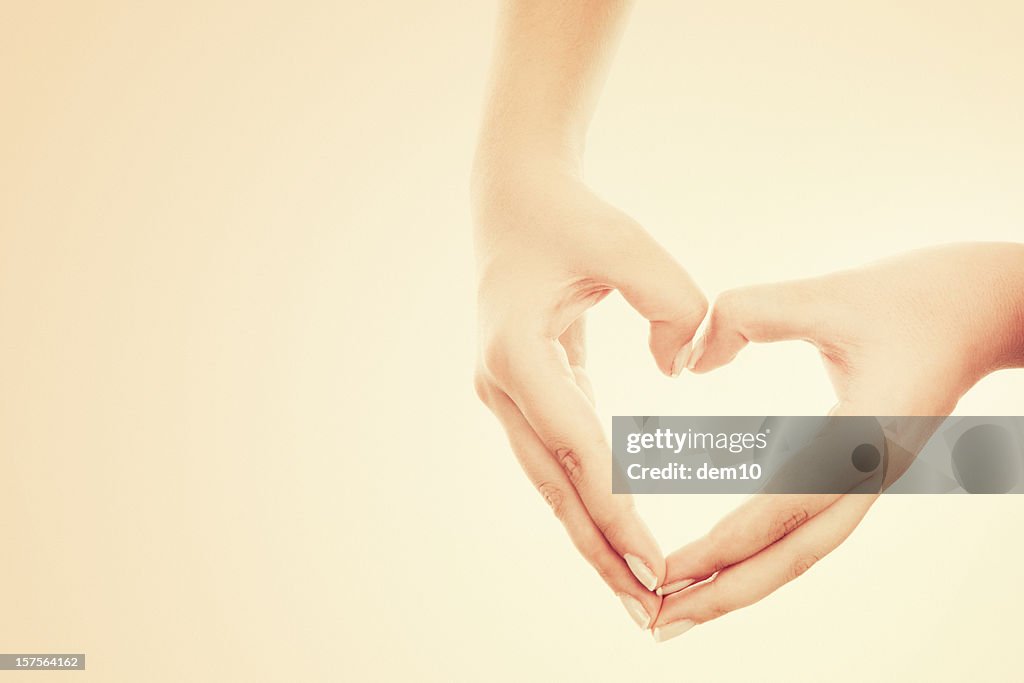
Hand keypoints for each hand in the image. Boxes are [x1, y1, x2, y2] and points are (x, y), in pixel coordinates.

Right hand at [473, 159, 706, 627]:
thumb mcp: (626, 244)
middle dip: (602, 548)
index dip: (617, 505)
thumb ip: (672, 303)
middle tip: (647, 607)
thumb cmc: (570, 217)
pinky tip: (618, 534)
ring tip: (635, 592)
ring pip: (553, 483)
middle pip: (556, 485)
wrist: (514, 202)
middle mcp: (500, 385)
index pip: (574, 444)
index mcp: (516, 353)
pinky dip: (590, 498)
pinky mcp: (522, 394)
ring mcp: (505, 394)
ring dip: (593, 535)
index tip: (655, 559)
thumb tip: (683, 372)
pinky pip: (558, 459)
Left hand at [652, 242, 1023, 640]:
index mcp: (866, 438)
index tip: (668, 571)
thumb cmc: (915, 296)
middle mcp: (870, 472)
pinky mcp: (860, 470)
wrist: (987, 308)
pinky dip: (761, 551)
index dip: (725, 543)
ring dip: (740, 582)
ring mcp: (869, 478)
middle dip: (724, 594)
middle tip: (658, 624)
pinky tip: (722, 562)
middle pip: (792, 556)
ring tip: (681, 608)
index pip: (785, 507)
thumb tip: (688, 361)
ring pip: (800, 549)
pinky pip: (806, 526)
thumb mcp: (827, 295)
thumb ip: (747, 315)